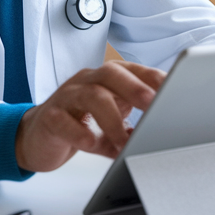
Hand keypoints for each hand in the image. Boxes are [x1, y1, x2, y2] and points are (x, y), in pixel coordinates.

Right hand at [15, 61, 163, 172]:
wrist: (38, 137)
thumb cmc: (80, 125)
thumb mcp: (112, 124)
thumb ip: (134, 127)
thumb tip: (160, 138)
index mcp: (108, 79)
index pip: (134, 71)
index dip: (154, 79)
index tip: (176, 90)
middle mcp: (87, 81)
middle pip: (111, 74)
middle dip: (135, 88)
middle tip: (153, 106)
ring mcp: (67, 96)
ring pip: (90, 95)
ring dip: (111, 120)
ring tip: (124, 142)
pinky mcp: (49, 116)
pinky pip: (63, 119)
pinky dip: (79, 132)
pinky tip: (91, 143)